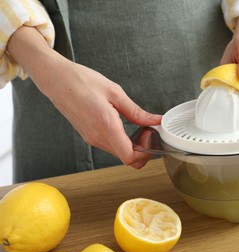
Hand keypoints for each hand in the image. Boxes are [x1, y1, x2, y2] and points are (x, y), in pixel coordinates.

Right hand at [8, 26, 161, 167]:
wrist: (56, 80)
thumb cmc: (81, 81)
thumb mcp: (115, 92)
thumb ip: (136, 111)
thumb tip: (155, 120)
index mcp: (105, 126)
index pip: (129, 157)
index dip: (145, 152)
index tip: (149, 134)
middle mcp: (97, 137)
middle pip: (127, 159)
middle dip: (143, 149)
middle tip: (148, 130)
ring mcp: (92, 138)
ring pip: (119, 153)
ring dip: (133, 145)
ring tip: (139, 126)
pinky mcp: (89, 136)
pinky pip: (111, 146)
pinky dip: (123, 141)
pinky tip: (126, 126)